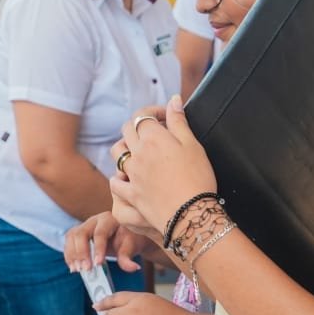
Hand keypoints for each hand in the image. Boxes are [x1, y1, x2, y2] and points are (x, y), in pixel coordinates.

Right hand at [63, 211, 149, 273]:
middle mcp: (94, 220)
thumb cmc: (129, 238)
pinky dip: (69, 255)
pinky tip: (73, 267)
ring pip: (72, 236)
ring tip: (77, 270)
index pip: (100, 233)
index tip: (98, 264)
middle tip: (85, 269)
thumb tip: (133, 268)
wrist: (126, 234)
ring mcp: (84, 226)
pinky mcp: (78, 233)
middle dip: (81, 252)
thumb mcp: (132, 246)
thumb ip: (128, 257)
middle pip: (81, 233)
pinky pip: (69, 242)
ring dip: (72, 254)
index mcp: (109, 220)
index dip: (98, 249)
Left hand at [108, 96, 216, 241]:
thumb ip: (179, 121)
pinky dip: (119, 177)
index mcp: (153, 138)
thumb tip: (173, 100)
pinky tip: (127, 177)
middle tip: (155, 132)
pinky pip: (115, 182)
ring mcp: (132, 174)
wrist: (191, 214)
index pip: (143, 115)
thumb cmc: (198, 178)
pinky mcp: (131, 194)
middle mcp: (137, 153)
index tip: (165, 116)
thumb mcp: (193, 145)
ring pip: (117, 153)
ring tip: (139, 152)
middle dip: (139, 126)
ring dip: (125, 147)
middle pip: (127, 130)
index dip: (153, 112)